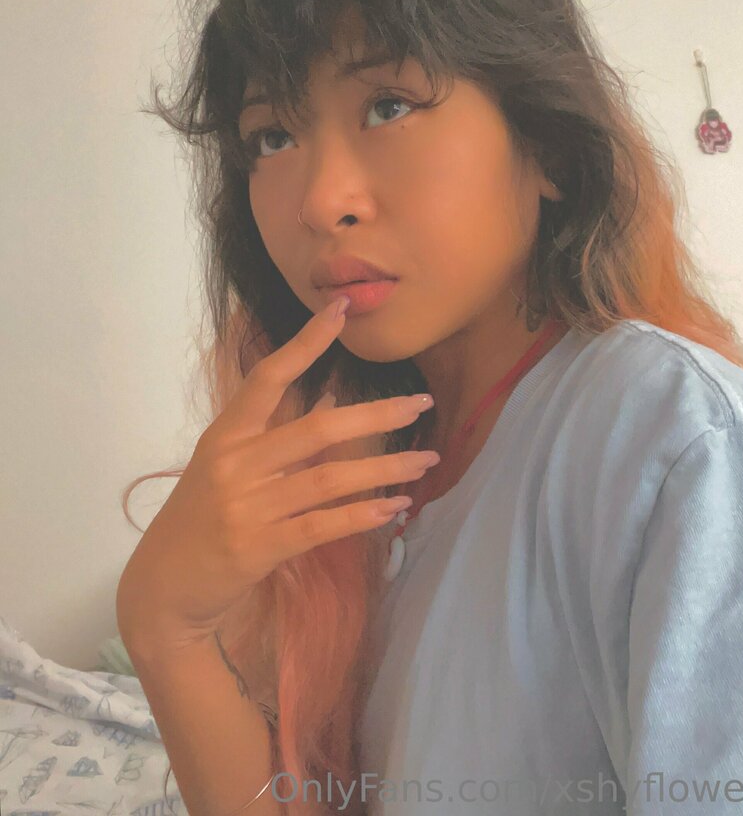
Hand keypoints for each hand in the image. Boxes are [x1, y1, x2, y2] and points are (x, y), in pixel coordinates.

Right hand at [116, 296, 437, 654]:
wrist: (163, 587)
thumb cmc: (199, 518)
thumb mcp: (225, 466)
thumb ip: (274, 436)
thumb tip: (335, 401)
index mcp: (226, 435)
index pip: (269, 377)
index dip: (306, 342)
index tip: (342, 308)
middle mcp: (236, 464)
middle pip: (317, 428)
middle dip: (377, 414)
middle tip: (421, 404)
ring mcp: (247, 507)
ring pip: (329, 478)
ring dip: (385, 469)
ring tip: (426, 461)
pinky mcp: (259, 548)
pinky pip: (321, 526)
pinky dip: (362, 515)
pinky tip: (395, 507)